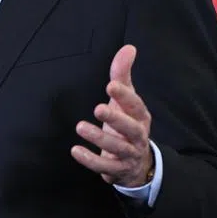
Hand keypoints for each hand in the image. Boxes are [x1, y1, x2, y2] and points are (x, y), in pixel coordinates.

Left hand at [71, 44, 154, 187]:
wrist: (137, 163)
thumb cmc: (127, 123)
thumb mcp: (125, 100)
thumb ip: (123, 74)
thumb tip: (128, 47)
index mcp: (140, 117)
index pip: (136, 106)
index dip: (125, 96)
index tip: (110, 85)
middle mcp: (138, 136)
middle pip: (131, 129)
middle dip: (116, 119)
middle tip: (97, 108)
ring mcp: (129, 154)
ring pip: (117, 149)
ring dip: (99, 138)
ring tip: (80, 126)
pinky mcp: (118, 170)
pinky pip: (105, 168)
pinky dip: (90, 160)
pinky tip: (75, 150)